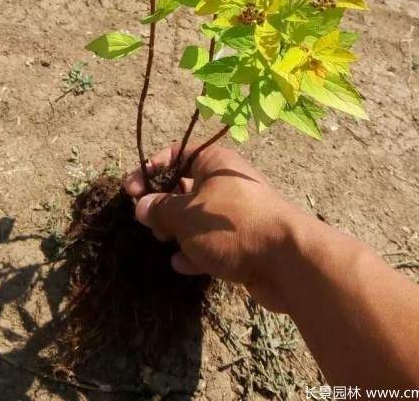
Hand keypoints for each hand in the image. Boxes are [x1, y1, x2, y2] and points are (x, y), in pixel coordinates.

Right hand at [123, 142, 308, 310]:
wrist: (287, 261)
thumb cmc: (231, 225)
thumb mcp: (185, 214)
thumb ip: (160, 209)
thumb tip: (141, 206)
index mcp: (215, 162)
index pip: (178, 153)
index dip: (152, 168)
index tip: (130, 190)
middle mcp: (227, 182)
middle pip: (187, 186)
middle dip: (164, 204)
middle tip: (147, 221)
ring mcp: (238, 213)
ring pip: (199, 217)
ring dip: (178, 229)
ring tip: (161, 241)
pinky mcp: (245, 242)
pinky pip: (213, 243)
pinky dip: (196, 252)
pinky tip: (181, 264)